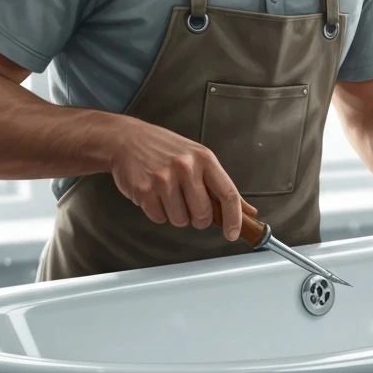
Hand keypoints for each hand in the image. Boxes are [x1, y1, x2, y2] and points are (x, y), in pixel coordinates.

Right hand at [109, 117, 258, 240]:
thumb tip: (247, 212)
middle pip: (203, 214)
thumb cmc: (164, 149)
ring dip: (176, 215)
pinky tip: (154, 194)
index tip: (233, 233)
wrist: (126, 139)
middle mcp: (185, 167)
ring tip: (168, 194)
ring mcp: (163, 178)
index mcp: (204, 158)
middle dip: (198, 218)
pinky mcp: (144, 190)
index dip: (234, 219)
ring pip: (181, 220)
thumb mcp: (197, 157)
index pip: (227, 194)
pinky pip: (159, 218)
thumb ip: (219, 185)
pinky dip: (158, 212)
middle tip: (189, 205)